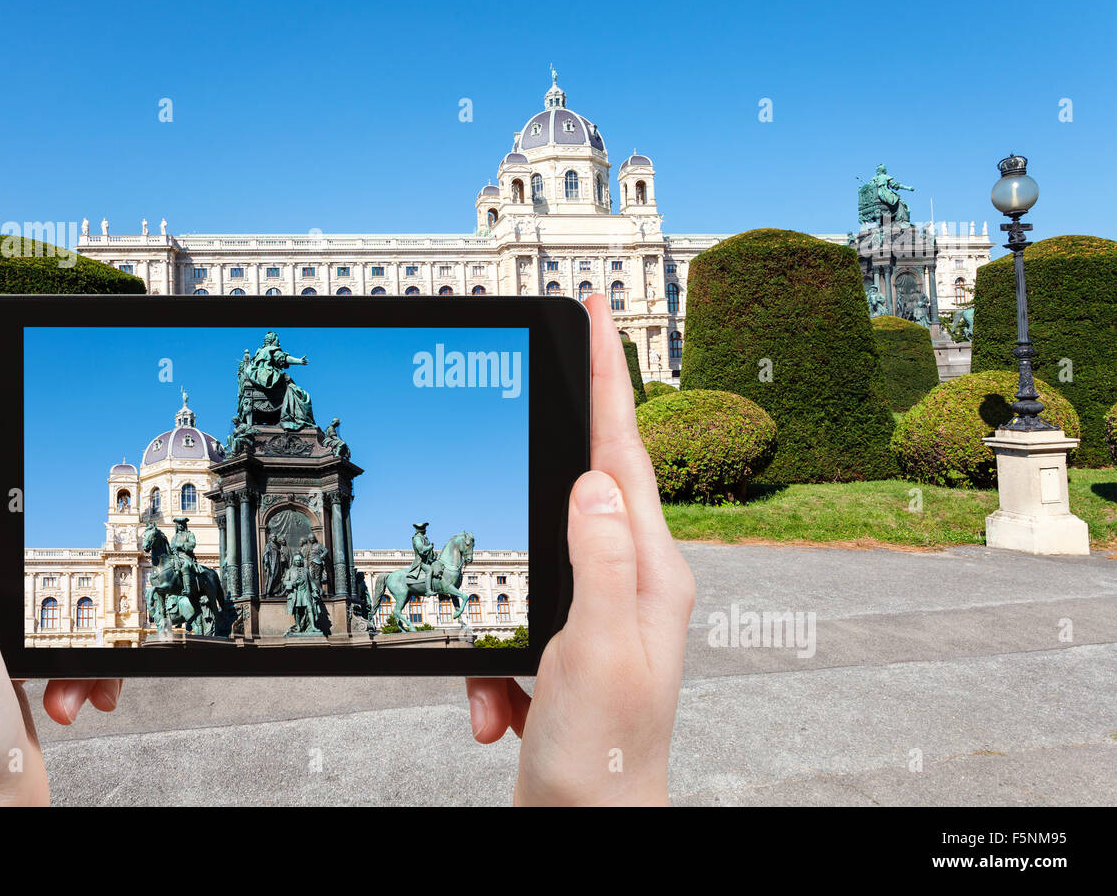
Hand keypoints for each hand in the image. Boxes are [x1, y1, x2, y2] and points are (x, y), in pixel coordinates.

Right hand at [465, 295, 694, 804]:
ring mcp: (600, 610)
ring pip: (529, 561)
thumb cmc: (604, 753)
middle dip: (539, 470)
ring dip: (496, 628)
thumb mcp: (595, 650)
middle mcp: (633, 580)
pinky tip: (498, 713)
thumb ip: (598, 561)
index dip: (608, 377)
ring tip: (500, 697)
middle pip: (579, 489)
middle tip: (528, 406)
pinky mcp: (565, 640)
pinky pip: (510, 621)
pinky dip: (489, 666)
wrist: (590, 825)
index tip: (595, 313)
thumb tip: (593, 481)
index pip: (624, 452)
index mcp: (650, 571)